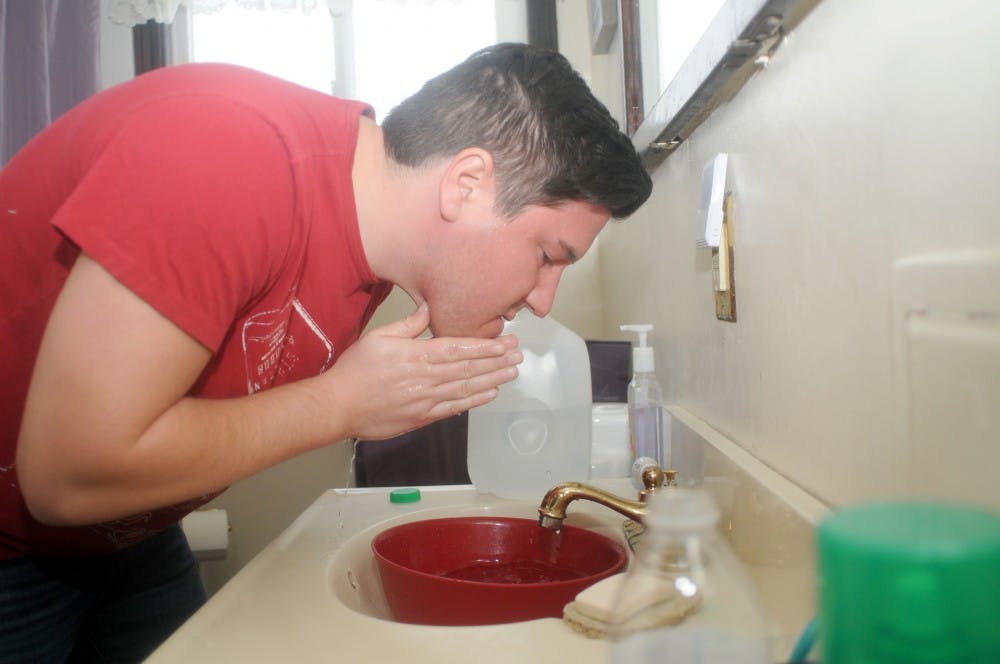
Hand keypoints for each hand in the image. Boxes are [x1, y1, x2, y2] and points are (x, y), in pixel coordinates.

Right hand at [323, 304, 520, 440]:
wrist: (339, 406)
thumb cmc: (356, 370)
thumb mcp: (379, 336)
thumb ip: (408, 324)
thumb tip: (428, 308)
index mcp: (417, 355)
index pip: (459, 348)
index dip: (485, 346)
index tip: (506, 342)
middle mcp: (426, 377)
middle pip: (468, 368)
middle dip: (496, 361)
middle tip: (518, 355)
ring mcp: (426, 399)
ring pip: (466, 388)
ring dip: (492, 380)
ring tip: (512, 372)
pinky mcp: (423, 417)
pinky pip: (454, 408)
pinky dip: (474, 401)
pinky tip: (491, 394)